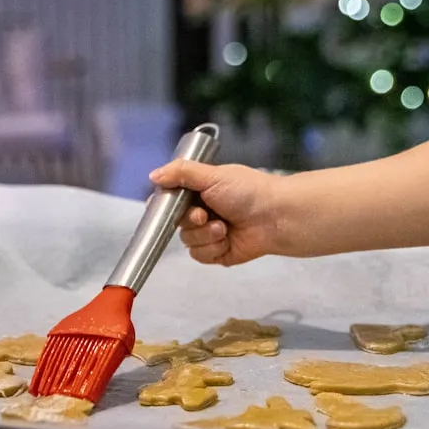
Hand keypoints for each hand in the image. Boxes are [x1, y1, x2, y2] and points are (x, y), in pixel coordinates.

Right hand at [149, 160, 281, 265]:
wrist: (275, 216)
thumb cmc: (247, 191)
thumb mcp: (212, 175)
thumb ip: (180, 173)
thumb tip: (153, 175)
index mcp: (200, 191)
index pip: (170, 200)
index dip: (165, 206)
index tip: (167, 206)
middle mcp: (203, 212)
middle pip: (175, 223)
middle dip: (189, 221)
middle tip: (204, 215)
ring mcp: (210, 234)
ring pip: (187, 241)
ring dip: (203, 235)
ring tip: (223, 228)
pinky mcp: (218, 253)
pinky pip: (200, 255)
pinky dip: (211, 248)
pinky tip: (227, 240)